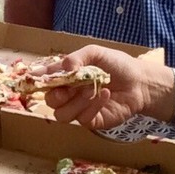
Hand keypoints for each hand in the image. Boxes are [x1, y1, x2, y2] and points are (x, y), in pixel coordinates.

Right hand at [41, 46, 174, 128]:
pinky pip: (82, 119)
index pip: (47, 79)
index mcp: (68, 76)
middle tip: (67, 87)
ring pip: (62, 114)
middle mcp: (70, 93)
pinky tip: (104, 94)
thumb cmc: (118, 65)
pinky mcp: (93, 121)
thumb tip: (65, 67)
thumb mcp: (96, 53)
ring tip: (91, 89)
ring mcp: (80, 109)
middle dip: (56, 95)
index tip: (33, 77)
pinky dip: (93, 105)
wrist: (140, 82)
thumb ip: (78, 57)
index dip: (38, 79)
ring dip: (75, 102)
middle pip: (49, 101)